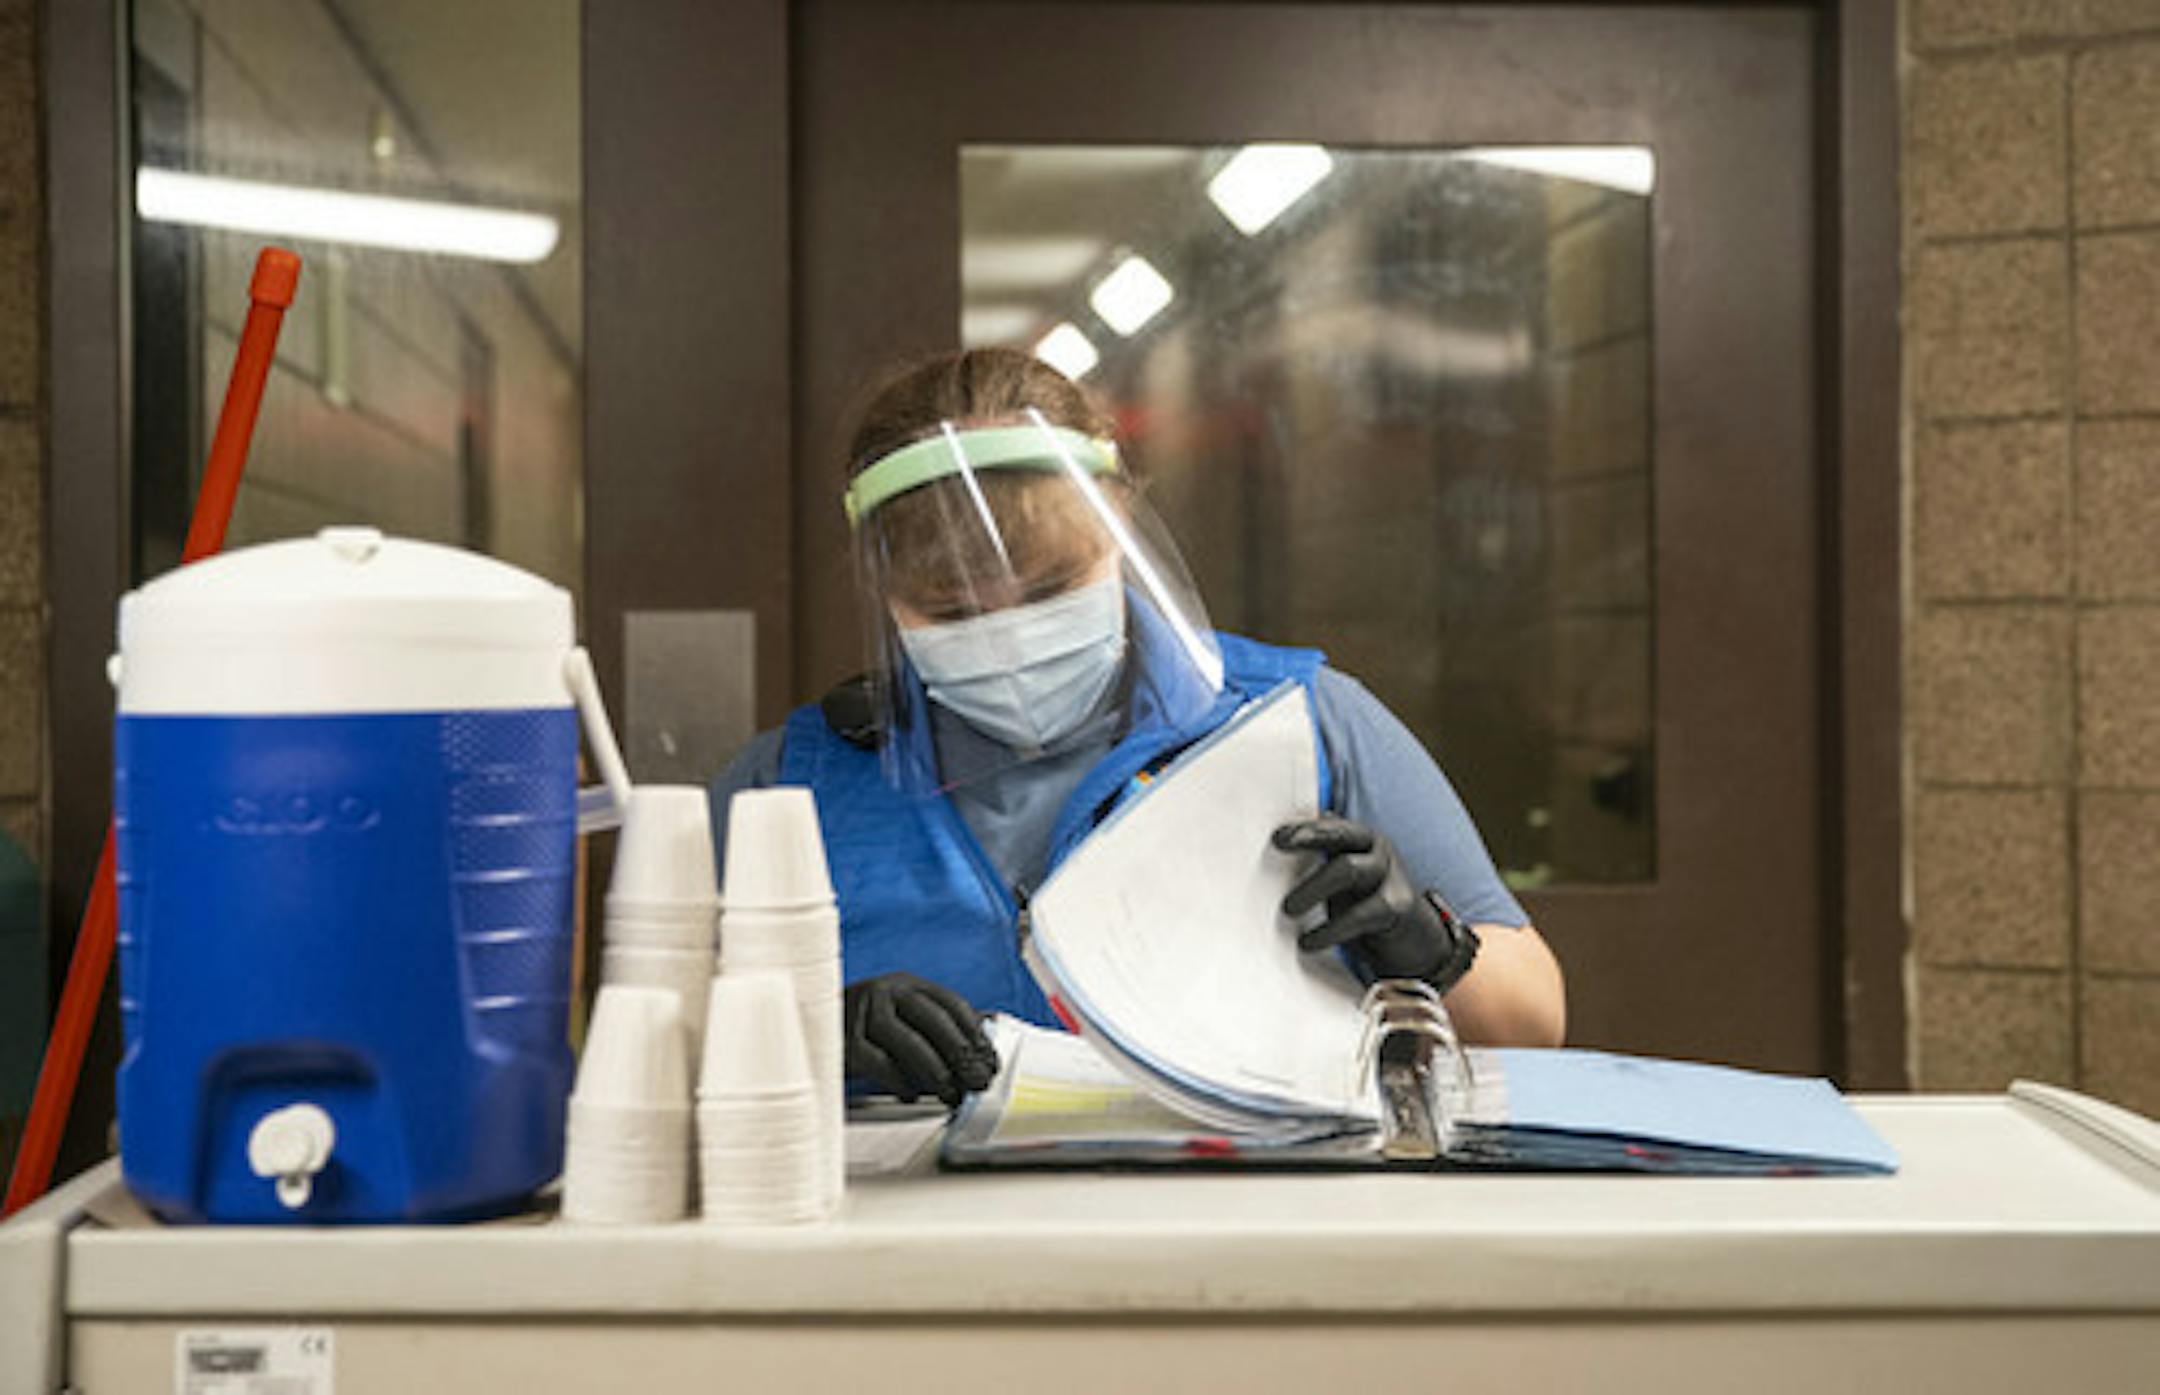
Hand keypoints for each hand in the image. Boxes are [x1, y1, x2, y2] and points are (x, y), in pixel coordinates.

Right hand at [842, 973, 998, 1106]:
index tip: (990, 1062)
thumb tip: (986, 1039)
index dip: (976, 1035)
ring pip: (907, 1041)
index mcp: (906, 985)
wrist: (806, 1029)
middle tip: (978, 1082)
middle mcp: (885, 993)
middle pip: (932, 1019)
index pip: (951, 1004)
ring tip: (951, 1095)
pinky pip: (877, 1062)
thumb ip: (939, 1027)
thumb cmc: (866, 1031)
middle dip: (961, 1053)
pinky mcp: (841, 1041)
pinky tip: (911, 1095)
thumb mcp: (903, 1019)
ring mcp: (861, 1014)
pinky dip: (898, 1081)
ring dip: (935, 1071)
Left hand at [1272, 816, 1474, 984]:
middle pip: (1341, 835)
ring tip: (1288, 909)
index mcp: (1359, 839)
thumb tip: (1277, 847)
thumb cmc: (1365, 905)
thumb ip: (1319, 861)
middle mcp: (1376, 850)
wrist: (1414, 940)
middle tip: (1280, 846)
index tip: (1277, 836)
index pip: (1331, 824)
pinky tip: (1308, 942)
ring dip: (1313, 887)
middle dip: (1310, 836)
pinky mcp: (1397, 906)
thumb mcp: (1341, 881)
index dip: (1305, 826)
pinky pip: (1360, 913)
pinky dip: (1331, 928)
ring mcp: (1389, 875)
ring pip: (1348, 869)